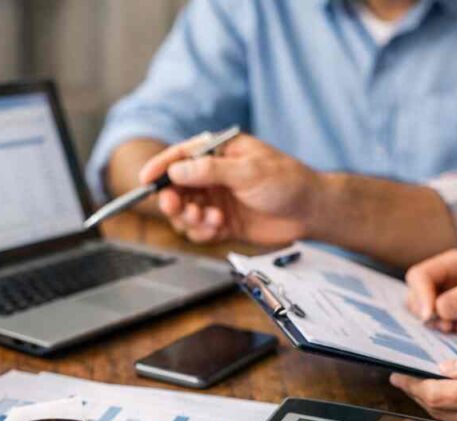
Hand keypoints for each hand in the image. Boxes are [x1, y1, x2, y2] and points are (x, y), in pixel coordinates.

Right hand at [137, 134, 320, 244]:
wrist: (311, 211)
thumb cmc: (287, 182)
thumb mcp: (248, 171)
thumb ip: (209, 170)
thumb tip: (176, 170)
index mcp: (219, 153)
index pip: (180, 155)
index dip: (160, 167)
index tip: (145, 180)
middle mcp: (213, 175)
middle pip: (176, 187)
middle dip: (174, 200)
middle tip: (180, 208)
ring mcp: (217, 199)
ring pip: (185, 211)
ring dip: (190, 218)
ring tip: (210, 220)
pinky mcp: (223, 222)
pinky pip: (198, 229)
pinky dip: (202, 231)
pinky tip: (217, 228)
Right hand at [404, 250, 456, 332]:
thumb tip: (438, 308)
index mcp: (456, 262)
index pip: (420, 276)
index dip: (420, 296)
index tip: (431, 316)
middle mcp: (447, 274)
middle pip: (416, 292)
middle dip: (428, 312)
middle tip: (449, 327)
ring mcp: (448, 290)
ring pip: (423, 306)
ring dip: (436, 321)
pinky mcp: (452, 305)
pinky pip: (435, 316)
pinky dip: (444, 325)